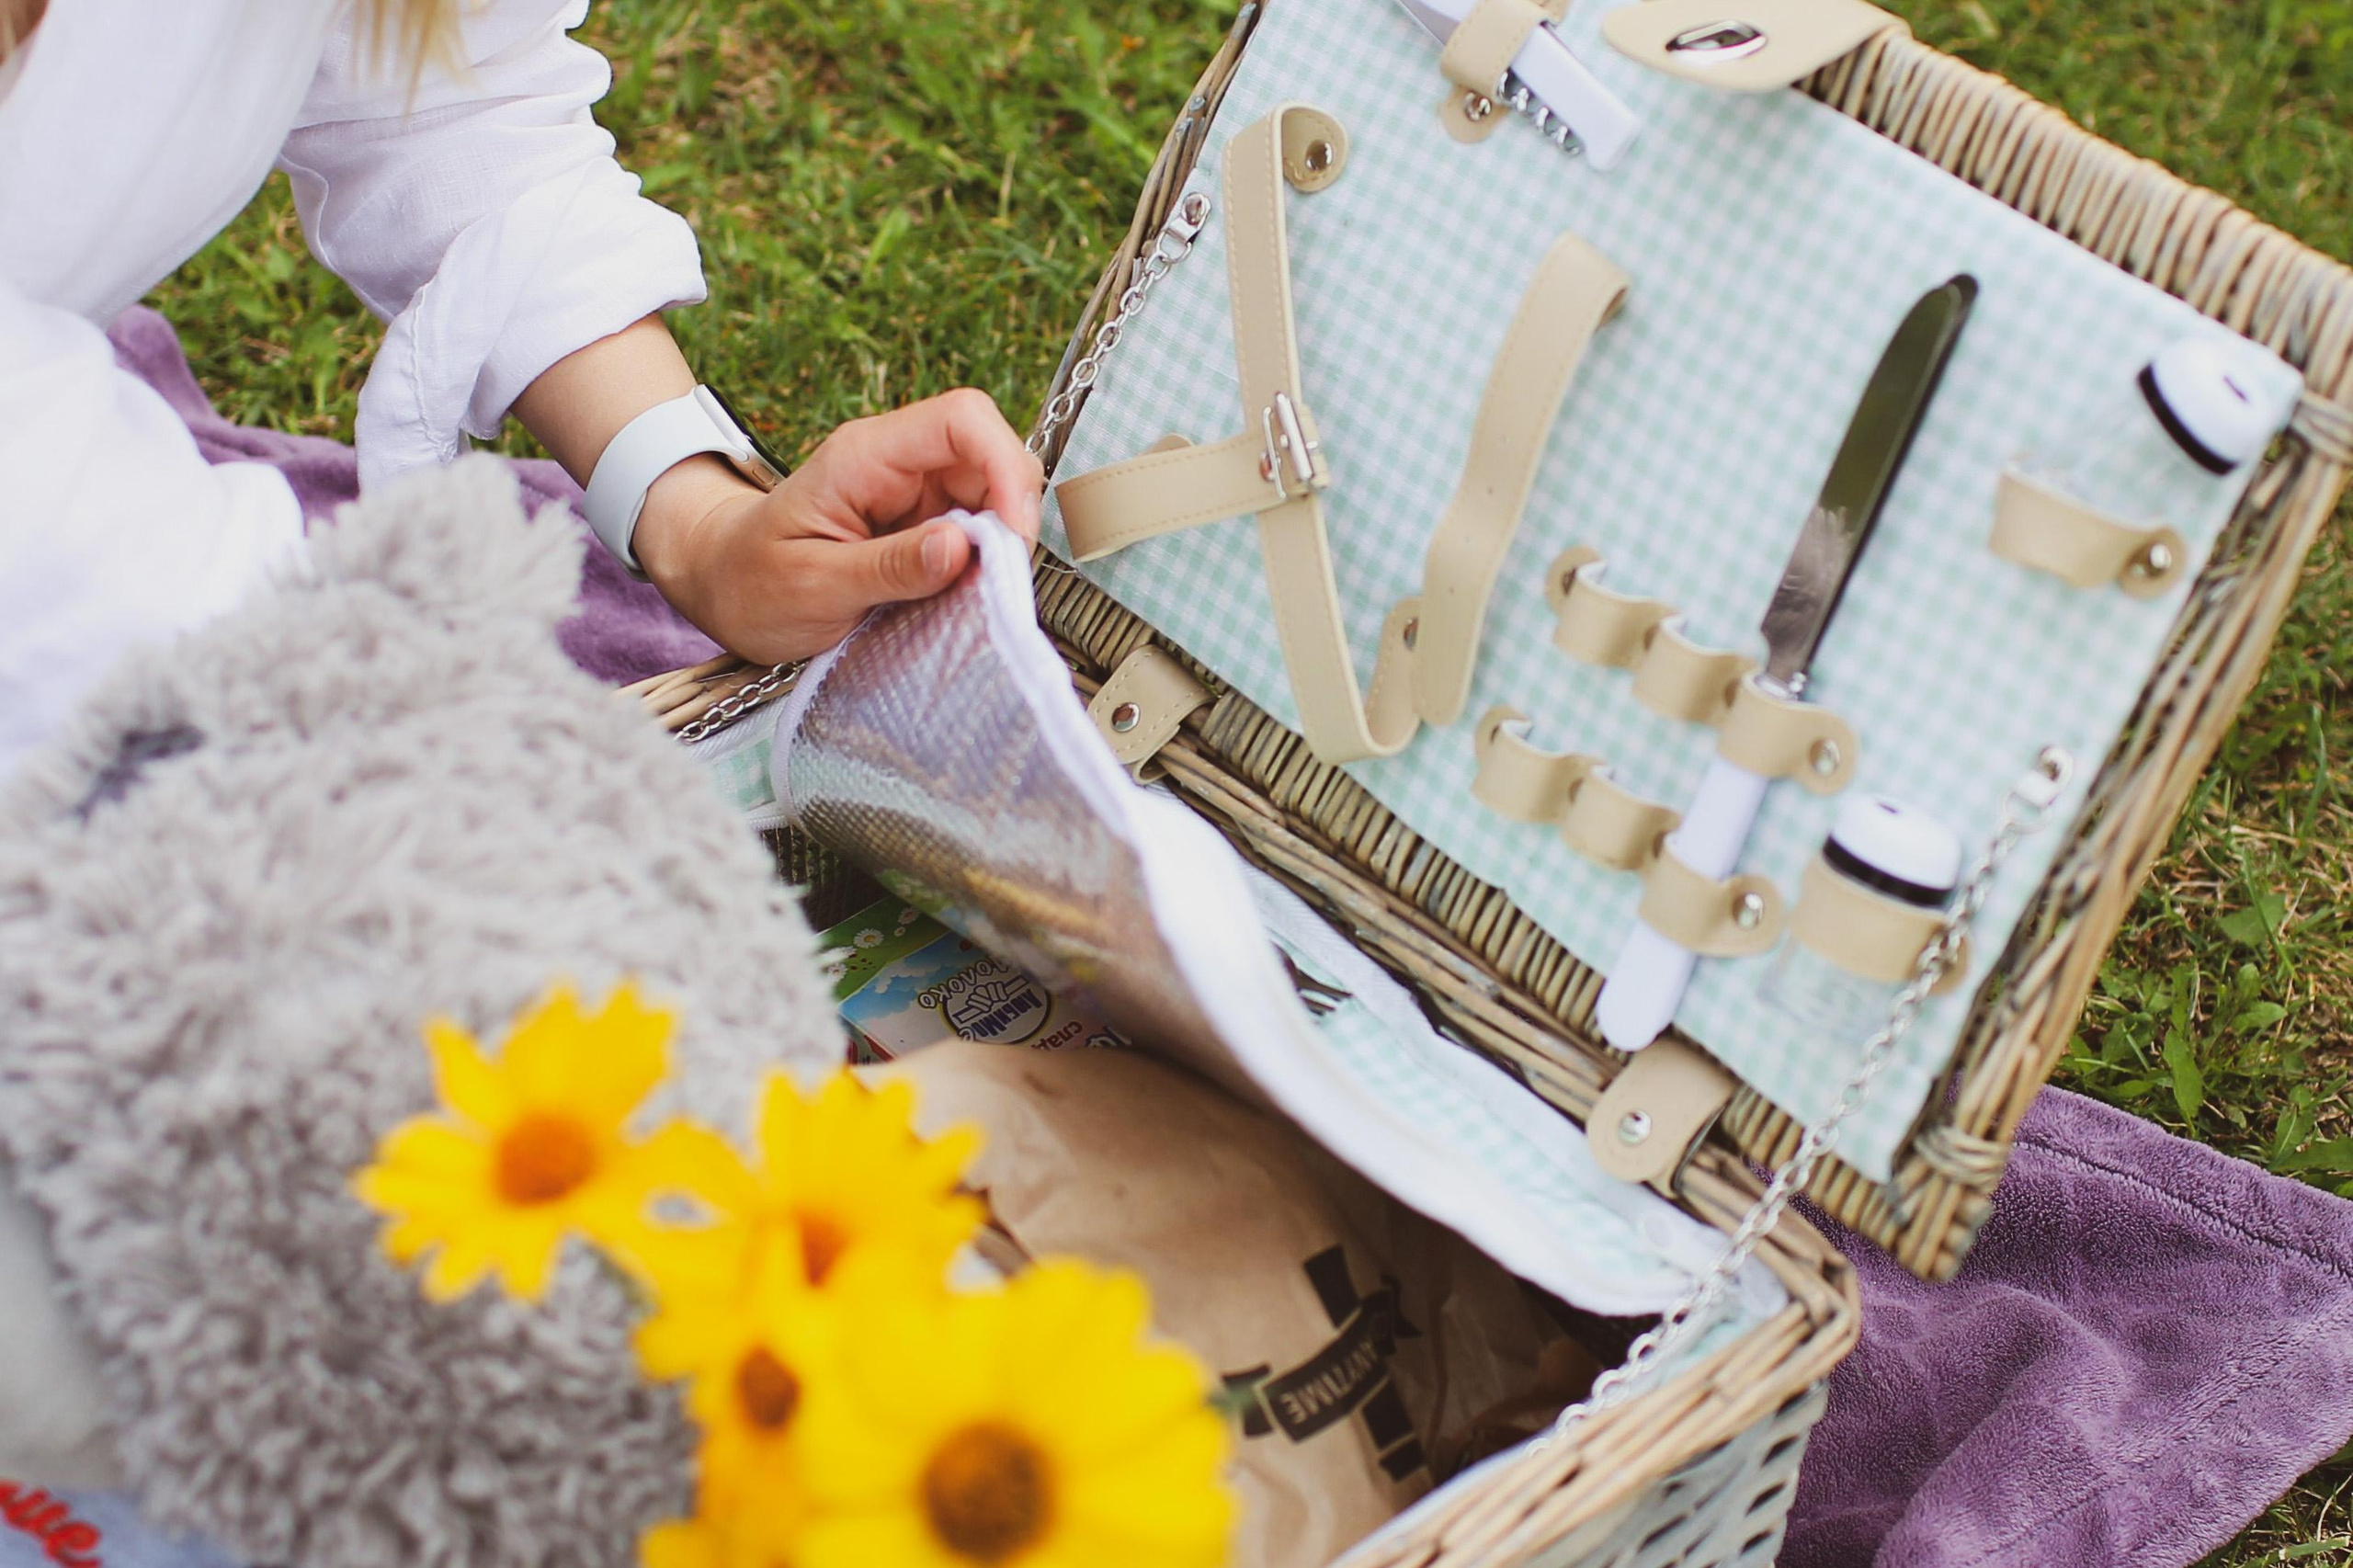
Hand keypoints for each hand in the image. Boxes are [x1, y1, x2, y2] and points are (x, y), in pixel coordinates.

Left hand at [633, 388, 1045, 663]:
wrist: (722, 586)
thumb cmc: (752, 582)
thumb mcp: (812, 585)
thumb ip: (889, 567)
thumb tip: (963, 549)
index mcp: (866, 456)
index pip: (961, 420)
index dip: (1004, 467)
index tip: (1010, 538)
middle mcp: (898, 463)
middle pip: (991, 455)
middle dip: (1011, 515)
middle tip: (997, 581)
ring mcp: (915, 492)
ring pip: (994, 494)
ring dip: (1001, 544)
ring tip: (977, 595)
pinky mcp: (924, 523)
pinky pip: (978, 529)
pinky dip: (987, 562)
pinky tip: (966, 595)